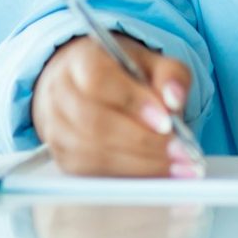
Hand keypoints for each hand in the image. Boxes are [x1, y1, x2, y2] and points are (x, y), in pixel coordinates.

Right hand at [32, 34, 197, 177]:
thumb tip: (176, 98)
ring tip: (178, 166)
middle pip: (95, 123)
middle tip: (181, 151)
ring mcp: (56, 130)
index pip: (98, 80)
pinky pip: (94, 173)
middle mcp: (60, 94)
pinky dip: (130, 177)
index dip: (132, 102)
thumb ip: (170, 74)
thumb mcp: (152, 62)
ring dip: (140, 164)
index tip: (166, 121)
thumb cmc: (123, 74)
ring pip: (94, 153)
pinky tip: (161, 174)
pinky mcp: (64, 159)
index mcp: (80, 60)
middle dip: (143, 141)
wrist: (87, 87)